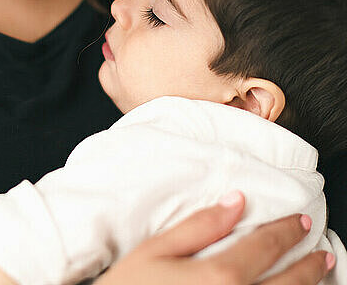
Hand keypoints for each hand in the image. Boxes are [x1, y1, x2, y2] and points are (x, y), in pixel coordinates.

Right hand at [94, 191, 333, 284]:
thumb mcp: (155, 251)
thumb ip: (199, 225)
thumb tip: (234, 201)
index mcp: (219, 276)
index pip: (265, 246)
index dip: (286, 232)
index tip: (301, 221)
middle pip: (287, 283)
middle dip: (308, 265)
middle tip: (321, 253)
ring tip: (321, 277)